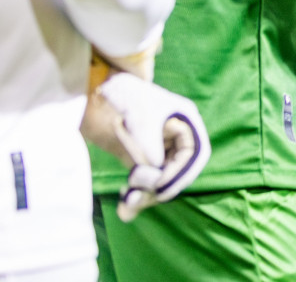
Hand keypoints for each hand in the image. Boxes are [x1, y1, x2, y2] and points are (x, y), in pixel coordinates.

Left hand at [81, 70, 210, 221]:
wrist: (99, 92)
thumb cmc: (126, 96)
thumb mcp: (140, 119)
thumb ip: (150, 146)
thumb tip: (156, 177)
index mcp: (185, 120)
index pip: (196, 153)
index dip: (183, 172)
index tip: (162, 187)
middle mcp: (176, 135)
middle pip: (180, 169)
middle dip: (162, 187)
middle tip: (142, 199)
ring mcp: (160, 146)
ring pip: (162, 178)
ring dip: (147, 194)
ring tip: (128, 204)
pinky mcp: (143, 156)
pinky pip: (146, 180)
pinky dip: (138, 192)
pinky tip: (125, 201)